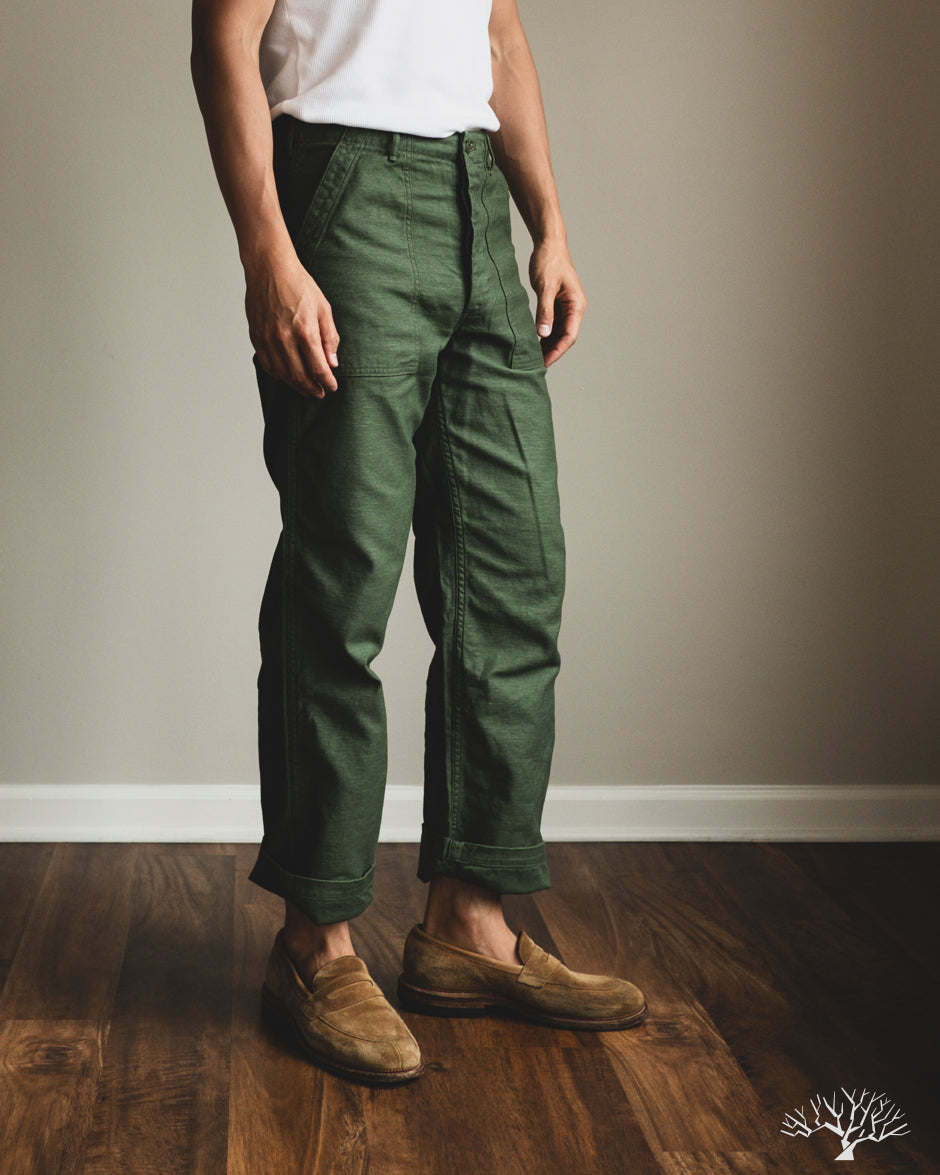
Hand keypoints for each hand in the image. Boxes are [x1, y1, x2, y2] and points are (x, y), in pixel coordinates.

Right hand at [245, 256, 339, 397]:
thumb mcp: (323, 308)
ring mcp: (267, 339)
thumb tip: (332, 363)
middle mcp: (284, 338)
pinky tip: (287, 377)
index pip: (318, 368)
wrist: (269, 268)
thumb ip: (329, 338)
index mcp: (305, 331)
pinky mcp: (256, 337)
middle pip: (300, 376)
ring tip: (305, 389)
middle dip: (312, 388)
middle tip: (320, 393)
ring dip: (295, 385)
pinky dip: (279, 375)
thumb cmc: (298, 284)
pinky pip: (267, 365)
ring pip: (282, 374)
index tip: (332, 387)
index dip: (327, 382)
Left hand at [529, 241, 586, 367]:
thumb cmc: (549, 261)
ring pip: (559, 332)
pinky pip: (553, 324)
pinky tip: (534, 342)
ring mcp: (566, 306)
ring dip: (548, 345)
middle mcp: (574, 308)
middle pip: (565, 337)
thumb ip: (545, 311)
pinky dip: (545, 334)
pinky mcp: (557, 303)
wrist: (548, 243)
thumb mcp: (545, 287)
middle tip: (537, 365)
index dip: (558, 351)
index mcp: (576, 304)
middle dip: (553, 351)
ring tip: (534, 357)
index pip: (569, 335)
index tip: (545, 362)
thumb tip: (543, 334)